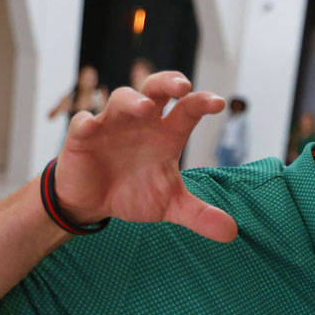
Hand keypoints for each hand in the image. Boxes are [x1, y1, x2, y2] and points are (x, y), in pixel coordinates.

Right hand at [55, 71, 236, 241]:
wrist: (94, 203)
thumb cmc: (135, 192)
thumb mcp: (170, 206)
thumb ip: (199, 215)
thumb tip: (232, 233)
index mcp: (166, 134)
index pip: (187, 111)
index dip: (202, 103)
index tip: (219, 104)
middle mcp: (142, 123)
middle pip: (156, 90)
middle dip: (168, 82)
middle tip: (183, 85)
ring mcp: (111, 125)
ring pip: (122, 99)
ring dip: (133, 101)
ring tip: (145, 108)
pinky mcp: (82, 137)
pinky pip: (83, 122)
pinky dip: (86, 122)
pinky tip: (90, 125)